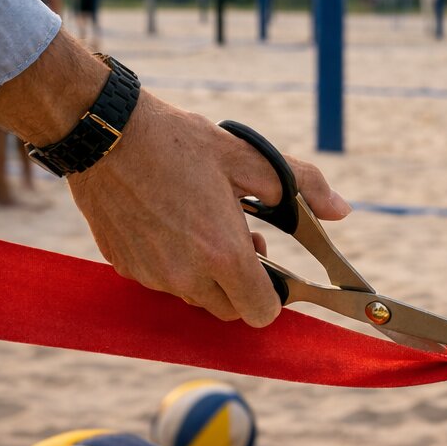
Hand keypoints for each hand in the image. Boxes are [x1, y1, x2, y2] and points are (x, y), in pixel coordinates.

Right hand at [70, 91, 349, 325]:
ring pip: (194, 295)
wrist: (105, 133)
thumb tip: (341, 210)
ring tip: (204, 223)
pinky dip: (173, 264)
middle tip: (239, 237)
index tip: (268, 266)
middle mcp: (185, 275)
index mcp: (223, 253)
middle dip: (241, 284)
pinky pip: (161, 280)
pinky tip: (169, 222)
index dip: (272, 295)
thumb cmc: (178, 142)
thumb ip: (301, 186)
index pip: (261, 312)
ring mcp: (151, 275)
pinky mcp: (124, 266)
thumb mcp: (247, 158)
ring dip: (207, 274)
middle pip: (229, 310)